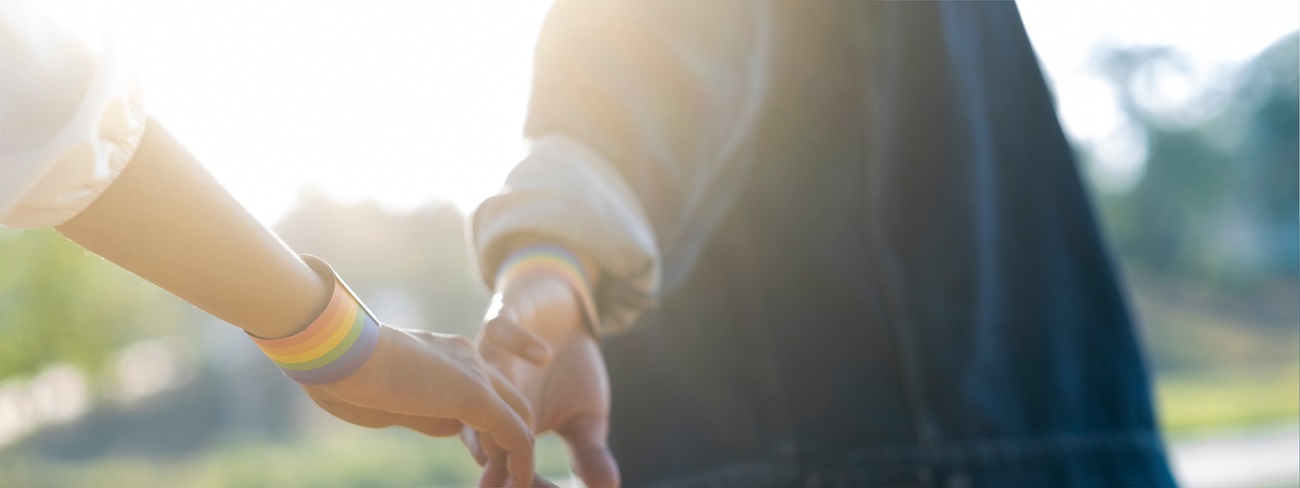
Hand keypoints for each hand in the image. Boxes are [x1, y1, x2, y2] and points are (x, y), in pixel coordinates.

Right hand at [301, 325, 536, 487]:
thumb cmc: (340, 373)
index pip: (486, 396)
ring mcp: (474, 373)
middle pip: (512, 406)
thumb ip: (418, 408)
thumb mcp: (386, 396)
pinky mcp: (475, 394)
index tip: (482, 469)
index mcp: (445, 358)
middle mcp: (467, 360)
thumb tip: (437, 424)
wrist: (337, 352)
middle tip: (499, 485)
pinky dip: (520, 463)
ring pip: (518, 421)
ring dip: (514, 464)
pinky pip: (514, 433)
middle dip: (510, 450)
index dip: (489, 436)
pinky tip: (514, 485)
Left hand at [465, 273, 619, 487]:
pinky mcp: (501, 319)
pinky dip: (519, 343)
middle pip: (481, 432)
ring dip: (495, 408)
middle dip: (499, 458)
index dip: (521, 480)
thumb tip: (609, 487)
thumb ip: (589, 452)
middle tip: (516, 478)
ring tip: (517, 430)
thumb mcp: (588, 415)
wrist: (564, 311)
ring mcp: (493, 357)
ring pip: (480, 385)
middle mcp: (490, 394)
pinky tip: (543, 355)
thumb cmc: (572, 370)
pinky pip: (500, 332)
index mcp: (505, 423)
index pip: (504, 461)